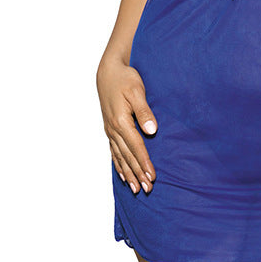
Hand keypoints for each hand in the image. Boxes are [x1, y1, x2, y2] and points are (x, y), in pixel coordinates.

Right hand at [96, 56, 157, 193]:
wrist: (108, 72)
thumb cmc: (125, 79)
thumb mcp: (137, 91)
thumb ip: (145, 111)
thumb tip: (151, 130)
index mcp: (121, 121)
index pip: (136, 146)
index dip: (144, 162)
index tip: (152, 176)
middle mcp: (113, 129)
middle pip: (128, 156)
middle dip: (138, 173)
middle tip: (147, 189)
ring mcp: (110, 130)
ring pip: (120, 157)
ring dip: (129, 173)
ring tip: (136, 189)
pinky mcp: (110, 128)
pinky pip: (113, 151)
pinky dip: (118, 165)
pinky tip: (123, 175)